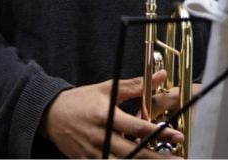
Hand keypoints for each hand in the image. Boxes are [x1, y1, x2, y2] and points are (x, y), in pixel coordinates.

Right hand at [39, 73, 183, 158]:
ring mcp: (93, 151)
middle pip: (133, 152)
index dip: (158, 132)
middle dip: (156, 157)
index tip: (177, 135)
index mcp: (105, 115)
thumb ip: (135, 86)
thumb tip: (160, 76)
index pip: (137, 127)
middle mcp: (100, 135)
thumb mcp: (106, 88)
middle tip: (178, 159)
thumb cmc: (81, 100)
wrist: (50, 114)